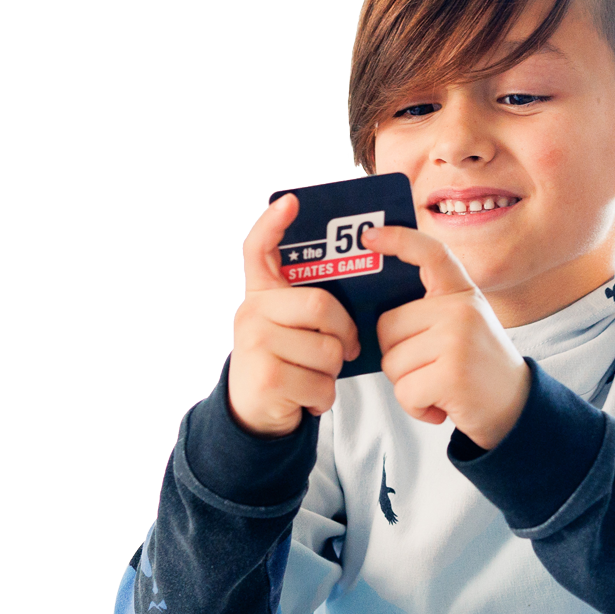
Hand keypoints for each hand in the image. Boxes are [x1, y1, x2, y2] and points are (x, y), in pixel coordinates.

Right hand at [228, 194, 360, 436]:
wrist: (254, 412)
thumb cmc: (286, 362)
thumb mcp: (289, 327)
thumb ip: (309, 305)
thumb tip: (364, 288)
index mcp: (260, 296)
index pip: (257, 249)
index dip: (272, 224)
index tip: (289, 201)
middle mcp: (250, 314)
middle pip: (321, 306)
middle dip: (344, 333)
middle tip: (344, 350)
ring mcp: (254, 345)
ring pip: (328, 351)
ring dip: (332, 372)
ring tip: (313, 376)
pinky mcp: (266, 379)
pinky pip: (321, 383)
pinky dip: (324, 397)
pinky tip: (306, 398)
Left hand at [362, 226, 530, 449]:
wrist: (516, 409)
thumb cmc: (476, 370)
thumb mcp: (463, 327)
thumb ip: (429, 314)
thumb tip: (373, 321)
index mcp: (462, 293)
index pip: (431, 253)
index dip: (398, 240)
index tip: (370, 236)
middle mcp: (462, 309)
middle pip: (387, 327)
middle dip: (397, 357)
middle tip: (430, 370)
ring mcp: (458, 339)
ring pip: (392, 363)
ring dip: (408, 386)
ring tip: (439, 388)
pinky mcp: (452, 374)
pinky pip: (404, 391)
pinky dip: (416, 407)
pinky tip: (440, 407)